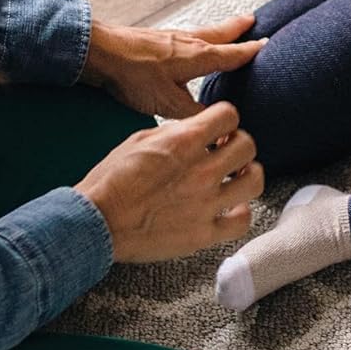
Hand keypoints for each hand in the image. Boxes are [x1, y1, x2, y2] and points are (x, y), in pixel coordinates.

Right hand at [76, 101, 263, 262]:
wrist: (95, 222)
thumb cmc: (110, 180)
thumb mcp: (139, 140)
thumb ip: (174, 133)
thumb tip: (195, 130)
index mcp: (183, 142)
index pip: (229, 116)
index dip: (226, 121)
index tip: (219, 130)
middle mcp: (201, 170)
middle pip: (248, 146)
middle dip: (238, 145)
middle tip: (227, 153)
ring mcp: (205, 204)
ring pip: (255, 181)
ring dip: (247, 175)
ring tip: (236, 178)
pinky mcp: (203, 233)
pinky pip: (242, 220)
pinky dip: (240, 212)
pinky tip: (229, 208)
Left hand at [81, 15, 263, 117]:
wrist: (100, 53)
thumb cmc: (133, 75)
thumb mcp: (169, 105)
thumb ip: (197, 116)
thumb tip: (219, 126)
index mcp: (199, 56)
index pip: (234, 54)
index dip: (252, 51)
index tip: (267, 45)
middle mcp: (190, 42)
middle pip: (221, 33)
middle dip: (238, 28)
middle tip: (252, 20)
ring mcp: (172, 37)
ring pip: (204, 31)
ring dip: (219, 29)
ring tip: (227, 28)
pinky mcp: (156, 38)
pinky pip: (187, 35)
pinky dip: (197, 36)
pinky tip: (188, 43)